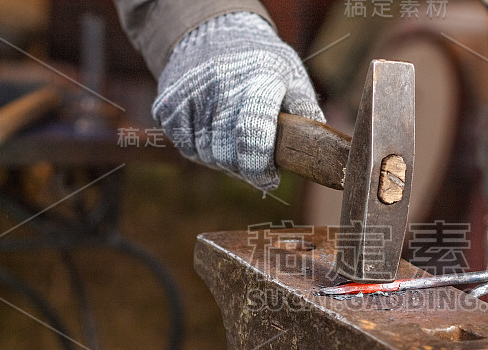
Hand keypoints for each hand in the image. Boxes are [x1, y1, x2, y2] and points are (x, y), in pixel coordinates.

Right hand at [152, 12, 323, 188]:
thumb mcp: (291, 74)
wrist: (211, 31)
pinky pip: (186, 147)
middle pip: (228, 153)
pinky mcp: (167, 106)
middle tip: (257, 163)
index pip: (253, 133)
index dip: (261, 167)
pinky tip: (214, 132)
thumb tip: (320, 146)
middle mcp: (218, 85)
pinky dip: (202, 149)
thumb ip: (305, 109)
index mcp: (257, 78)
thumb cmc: (260, 60)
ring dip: (223, 160)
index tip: (270, 179)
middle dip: (245, 168)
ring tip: (236, 141)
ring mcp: (188, 95)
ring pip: (206, 154)